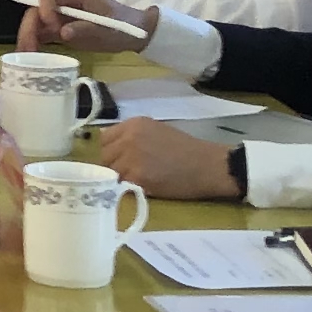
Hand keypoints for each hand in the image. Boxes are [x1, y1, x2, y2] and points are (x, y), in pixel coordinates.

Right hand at [27, 0, 149, 54]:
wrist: (138, 32)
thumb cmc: (125, 27)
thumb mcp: (109, 29)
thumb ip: (86, 29)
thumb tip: (62, 33)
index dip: (44, 12)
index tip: (52, 30)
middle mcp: (65, 4)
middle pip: (37, 10)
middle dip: (29, 28)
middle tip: (27, 49)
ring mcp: (63, 17)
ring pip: (37, 23)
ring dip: (28, 37)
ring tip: (25, 56)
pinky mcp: (63, 29)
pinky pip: (44, 34)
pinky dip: (35, 44)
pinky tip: (31, 57)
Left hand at [99, 116, 237, 201]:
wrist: (207, 165)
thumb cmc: (186, 149)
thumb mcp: (156, 131)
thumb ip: (131, 135)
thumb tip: (107, 141)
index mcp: (134, 124)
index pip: (105, 139)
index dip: (112, 151)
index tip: (121, 158)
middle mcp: (129, 138)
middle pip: (104, 156)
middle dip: (114, 165)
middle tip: (132, 171)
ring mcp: (131, 158)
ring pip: (112, 172)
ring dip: (122, 177)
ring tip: (141, 178)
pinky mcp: (138, 177)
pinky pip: (123, 184)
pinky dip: (130, 187)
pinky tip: (145, 185)